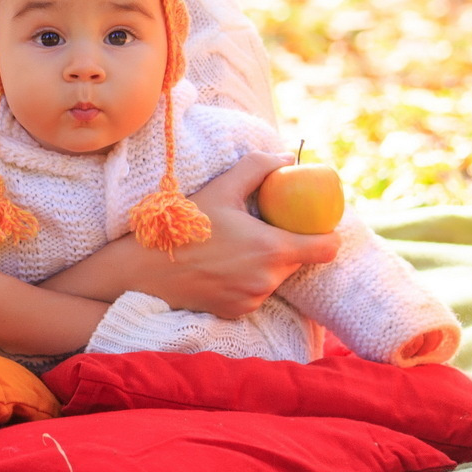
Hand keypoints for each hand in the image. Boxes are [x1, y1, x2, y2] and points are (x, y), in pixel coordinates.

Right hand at [44, 152, 341, 317]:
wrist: (144, 270)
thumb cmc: (183, 225)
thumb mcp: (221, 189)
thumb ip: (258, 169)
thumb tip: (286, 159)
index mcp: (272, 249)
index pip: (327, 248)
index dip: (325, 234)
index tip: (312, 224)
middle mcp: (268, 280)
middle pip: (298, 261)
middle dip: (285, 245)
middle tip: (259, 229)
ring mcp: (253, 300)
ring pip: (274, 278)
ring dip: (263, 264)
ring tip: (233, 248)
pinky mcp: (237, 313)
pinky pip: (254, 294)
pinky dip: (245, 281)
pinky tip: (220, 268)